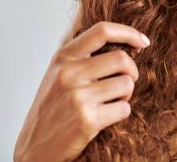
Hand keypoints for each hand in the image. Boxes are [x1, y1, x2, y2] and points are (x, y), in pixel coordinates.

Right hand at [14, 22, 150, 161]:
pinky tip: (105, 116)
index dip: (128, 33)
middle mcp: (69, 73)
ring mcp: (78, 96)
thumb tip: (126, 44)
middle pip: (122, 59)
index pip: (102, 30)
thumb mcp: (58, 73)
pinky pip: (124, 108)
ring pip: (127, 84)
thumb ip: (83, 57)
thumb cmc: (52, 108)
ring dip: (126, 94)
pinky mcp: (87, 120)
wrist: (34, 146)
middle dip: (132, 71)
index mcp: (62, 57)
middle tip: (124, 82)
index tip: (143, 42)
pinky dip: (121, 112)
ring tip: (110, 101)